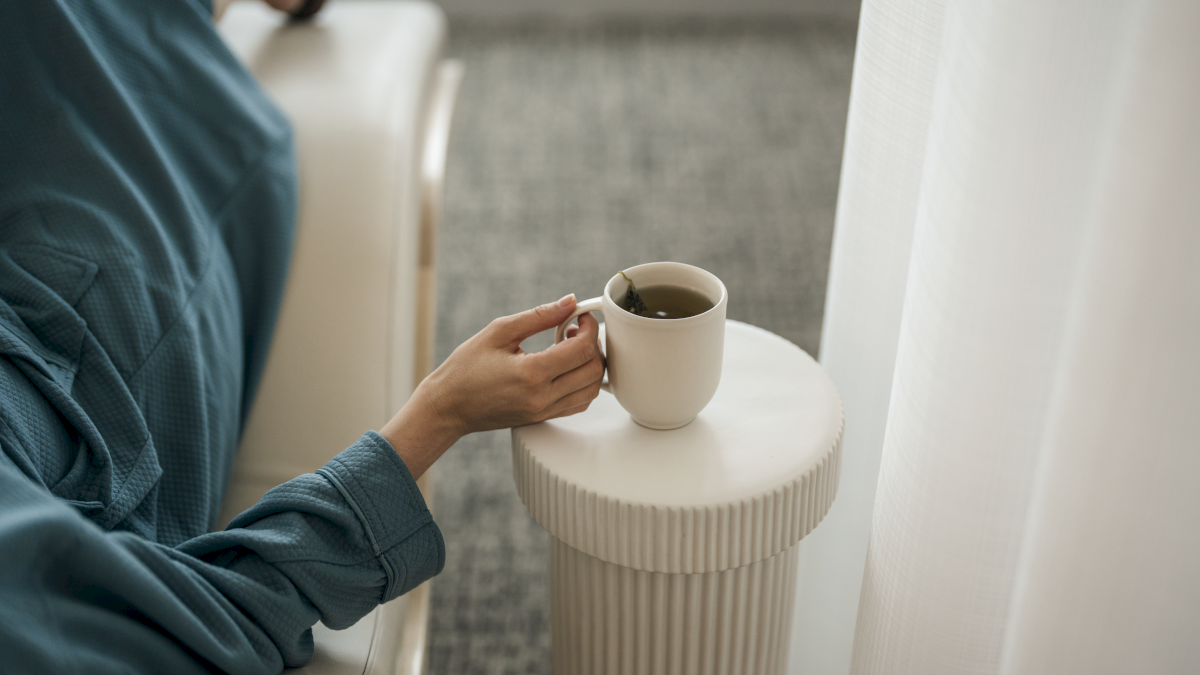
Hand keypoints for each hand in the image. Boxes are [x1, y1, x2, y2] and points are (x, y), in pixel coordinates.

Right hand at [380, 295, 604, 478]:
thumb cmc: (465, 369)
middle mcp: (542, 397)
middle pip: (594, 370)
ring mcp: (545, 411)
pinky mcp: (544, 418)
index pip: (582, 350)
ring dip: (592, 364)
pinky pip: (580, 403)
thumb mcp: (498, 332)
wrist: (448, 407)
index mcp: (531, 374)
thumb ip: (539, 316)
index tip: (580, 316)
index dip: (590, 327)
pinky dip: (584, 383)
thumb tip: (570, 301)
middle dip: (594, 344)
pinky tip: (567, 367)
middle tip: (576, 330)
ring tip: (570, 348)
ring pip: (592, 389)